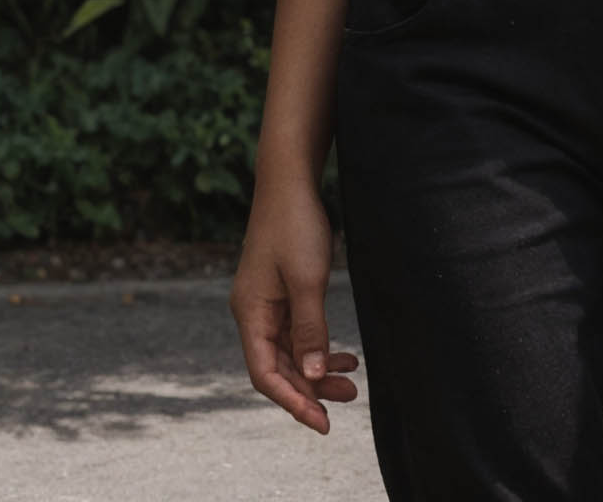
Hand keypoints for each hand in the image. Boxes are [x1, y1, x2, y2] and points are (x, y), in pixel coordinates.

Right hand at [230, 180, 360, 431]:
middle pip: (279, 366)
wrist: (290, 181)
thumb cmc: (296, 225)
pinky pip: (298, 331)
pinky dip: (319, 345)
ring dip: (318, 368)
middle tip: (348, 399)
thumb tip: (313, 376)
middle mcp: (253, 313)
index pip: (266, 374)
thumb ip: (310, 329)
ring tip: (352, 382)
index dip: (293, 401)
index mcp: (250, 314)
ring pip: (291, 351)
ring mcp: (267, 303)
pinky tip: (344, 354)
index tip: (323, 421)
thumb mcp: (307, 279)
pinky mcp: (281, 292)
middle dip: (311, 388)